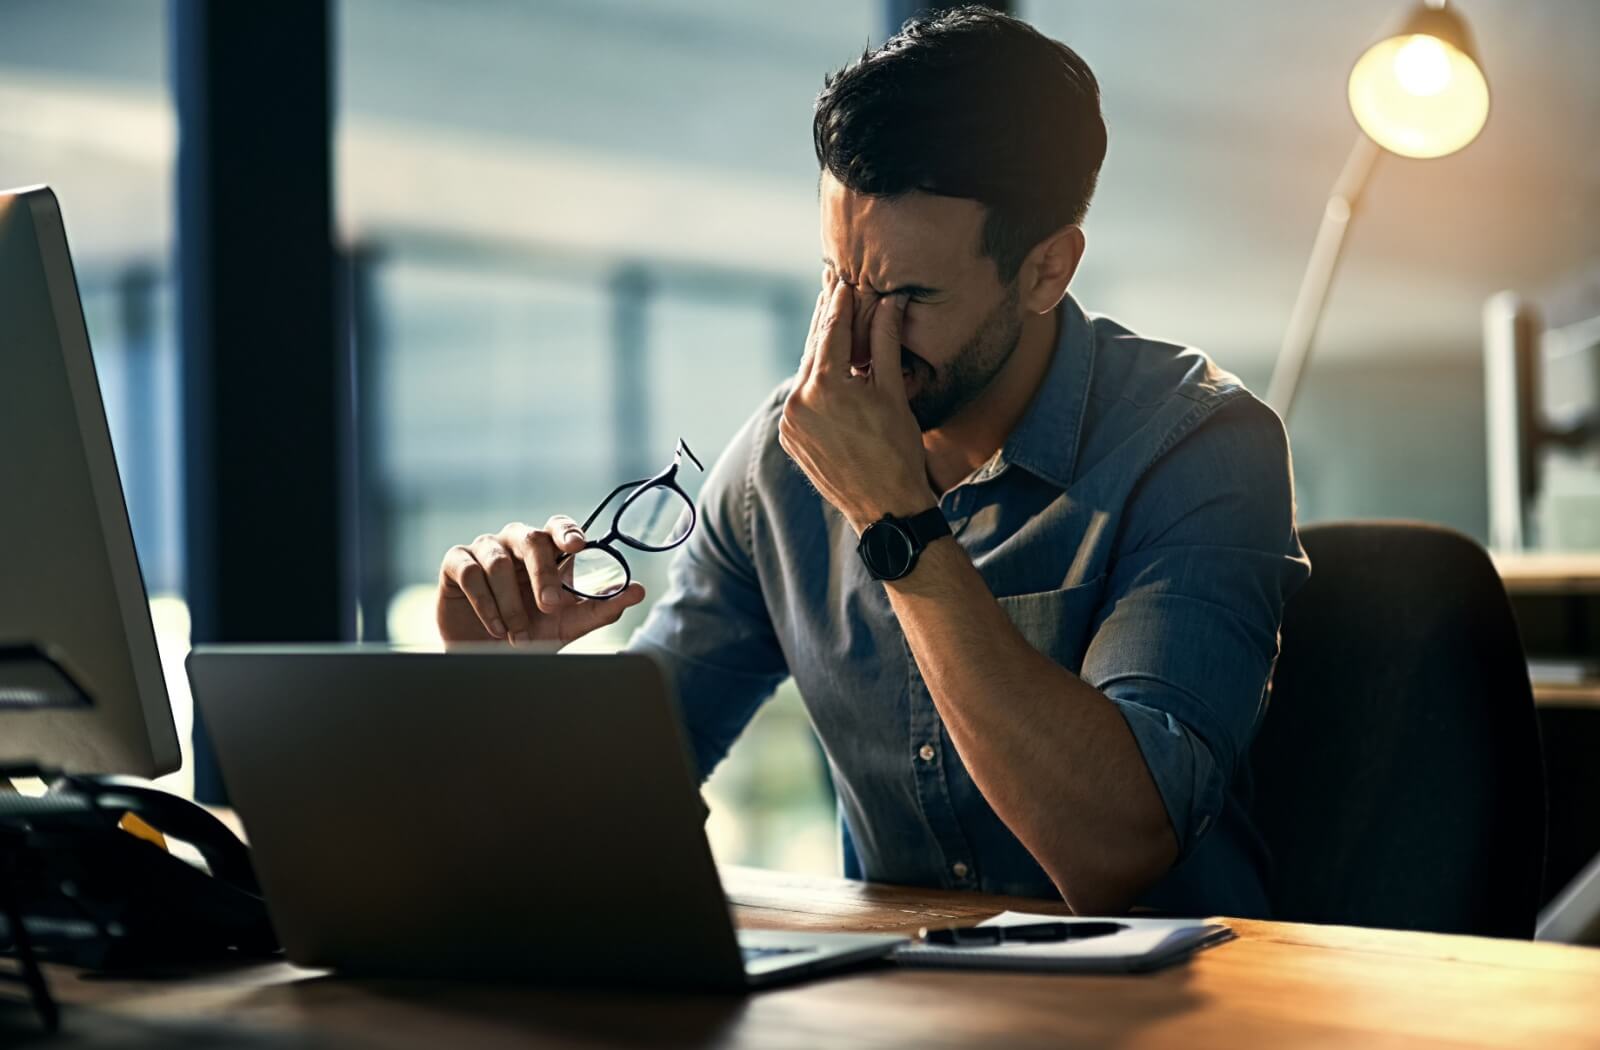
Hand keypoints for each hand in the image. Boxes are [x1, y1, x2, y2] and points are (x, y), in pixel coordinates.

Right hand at [436, 517, 644, 646]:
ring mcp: (485, 549)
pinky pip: (471, 572)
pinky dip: (485, 603)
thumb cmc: (532, 633)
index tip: (577, 545)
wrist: (488, 658)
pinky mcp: (456, 563)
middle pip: (531, 539)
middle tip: (551, 606)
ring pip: (498, 562)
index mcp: (547, 551)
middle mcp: (516, 542)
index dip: (567, 530)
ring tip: (517, 633)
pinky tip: (496, 627)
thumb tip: (638, 591)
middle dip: (543, 575)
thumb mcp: (570, 625)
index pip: (559, 526)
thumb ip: (602, 607)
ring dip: (511, 603)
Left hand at [778, 273, 934, 531]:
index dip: (840, 303)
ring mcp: (791, 422)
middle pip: (814, 348)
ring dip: (820, 350)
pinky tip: (828, 369)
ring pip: (805, 373)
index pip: (832, 330)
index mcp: (825, 385)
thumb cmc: (898, 449)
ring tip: (832, 326)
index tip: (843, 280)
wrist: (885, 506)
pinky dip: (814, 382)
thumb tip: (889, 302)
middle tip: (832, 290)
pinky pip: (802, 399)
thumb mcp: (893, 391)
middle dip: (826, 320)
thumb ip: (884, 342)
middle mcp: (799, 401)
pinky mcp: (790, 438)